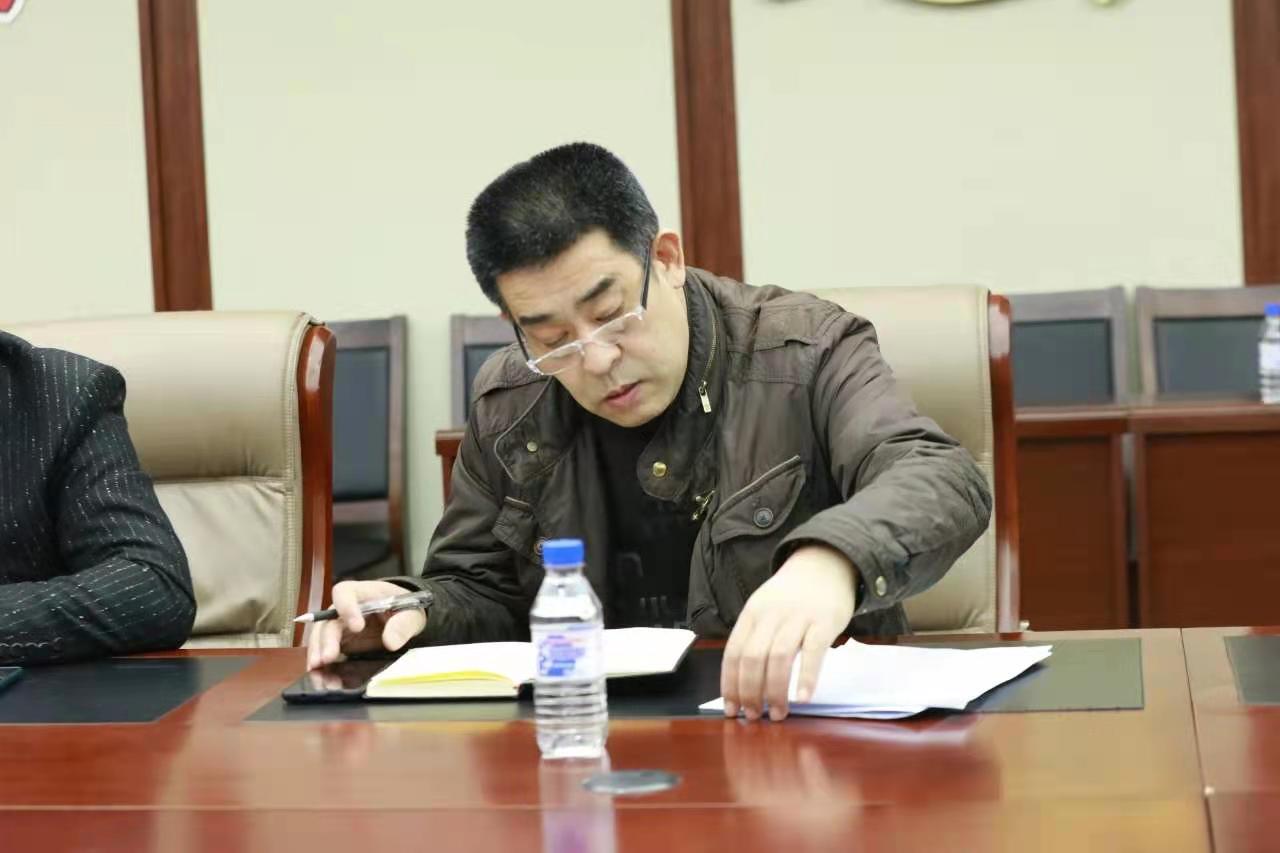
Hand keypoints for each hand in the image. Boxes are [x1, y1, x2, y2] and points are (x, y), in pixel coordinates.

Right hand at [305, 580, 428, 669]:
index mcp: (362, 593)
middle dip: (326, 639)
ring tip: (319, 670)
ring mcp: (340, 626)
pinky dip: (323, 663)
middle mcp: (345, 608)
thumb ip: (403, 624)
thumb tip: (391, 642)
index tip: (357, 627)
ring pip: (322, 636)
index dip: (346, 608)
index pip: (345, 593)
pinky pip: (327, 650)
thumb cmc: (404, 607)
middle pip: (328, 620)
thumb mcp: (411, 613)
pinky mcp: (340, 642)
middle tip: (328, 658)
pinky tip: (321, 674)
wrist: (403, 616)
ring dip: (318, 653)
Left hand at [720, 545, 856, 720]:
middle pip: (753, 658)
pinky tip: (802, 698)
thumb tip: (740, 682)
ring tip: (778, 714)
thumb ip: (754, 637)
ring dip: (775, 691)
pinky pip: (812, 652)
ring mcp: (797, 617)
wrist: (825, 563)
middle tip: (755, 717)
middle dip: (750, 692)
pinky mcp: (824, 621)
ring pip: (779, 657)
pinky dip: (806, 676)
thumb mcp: (764, 608)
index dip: (730, 684)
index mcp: (751, 614)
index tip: (731, 709)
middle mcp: (770, 615)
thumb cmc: (792, 595)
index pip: (733, 653)